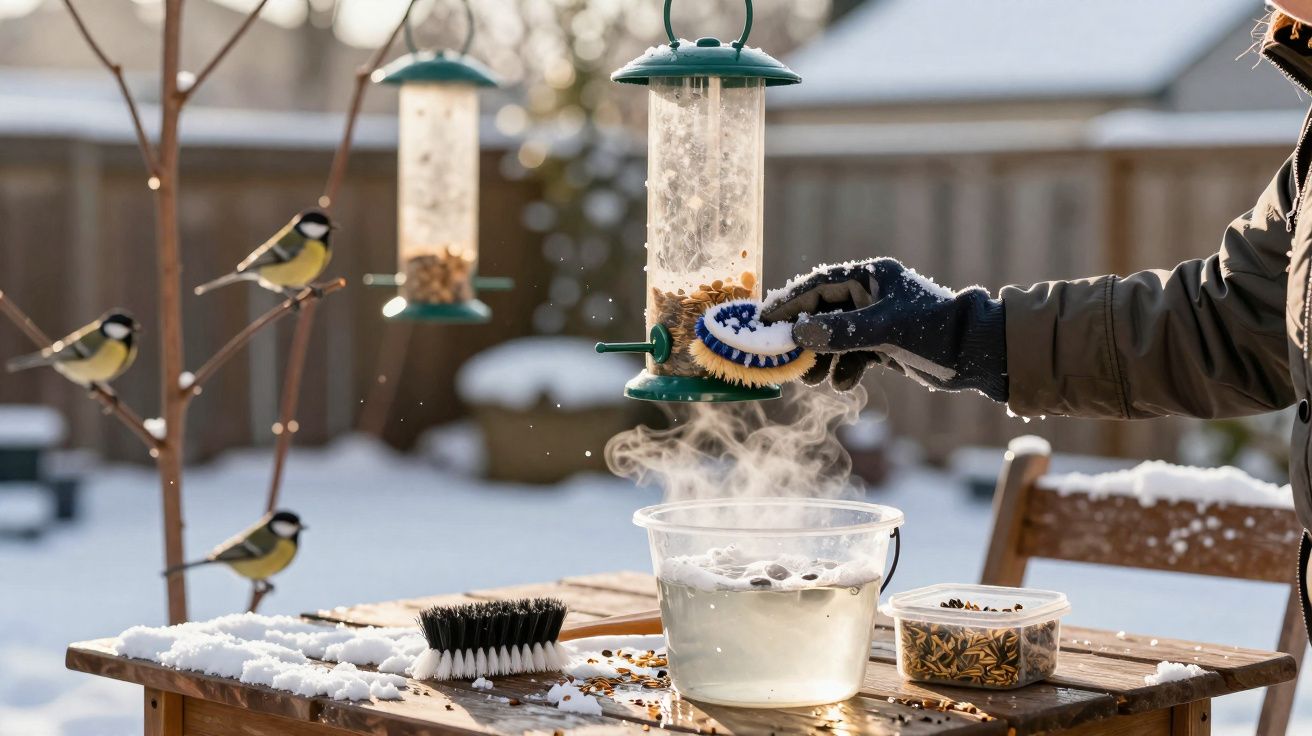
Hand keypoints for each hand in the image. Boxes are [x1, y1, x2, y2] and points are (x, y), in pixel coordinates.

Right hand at [761, 258, 1007, 399]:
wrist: (977, 355)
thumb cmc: (935, 333)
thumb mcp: (885, 331)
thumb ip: (840, 332)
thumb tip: (799, 336)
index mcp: (872, 277)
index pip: (819, 284)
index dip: (789, 302)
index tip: (764, 320)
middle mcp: (873, 294)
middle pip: (823, 313)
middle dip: (804, 338)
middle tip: (784, 359)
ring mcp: (879, 320)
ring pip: (836, 337)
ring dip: (822, 359)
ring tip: (811, 380)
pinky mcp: (887, 343)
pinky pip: (853, 354)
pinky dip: (845, 369)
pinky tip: (844, 385)